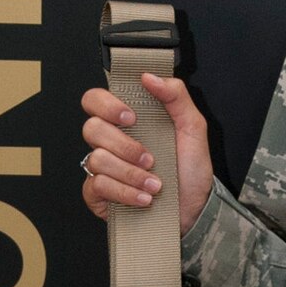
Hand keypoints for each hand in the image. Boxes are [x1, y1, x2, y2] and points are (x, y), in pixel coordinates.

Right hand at [80, 71, 214, 236]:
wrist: (194, 210)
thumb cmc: (190, 170)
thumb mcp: (192, 128)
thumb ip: (176, 96)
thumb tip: (150, 76)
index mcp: (127, 122)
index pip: (95, 100)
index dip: (106, 105)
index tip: (131, 117)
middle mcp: (110, 142)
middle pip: (91, 128)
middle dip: (124, 145)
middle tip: (149, 157)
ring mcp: (101, 168)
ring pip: (97, 159)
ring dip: (131, 173)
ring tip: (155, 184)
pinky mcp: (98, 194)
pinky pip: (98, 186)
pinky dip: (125, 193)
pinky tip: (144, 198)